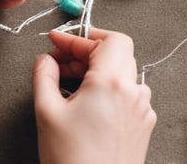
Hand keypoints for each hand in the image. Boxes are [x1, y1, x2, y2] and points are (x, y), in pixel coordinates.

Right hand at [32, 28, 156, 163]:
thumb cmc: (74, 161)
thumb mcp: (46, 112)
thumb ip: (43, 75)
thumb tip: (45, 61)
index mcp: (112, 82)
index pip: (106, 39)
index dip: (78, 36)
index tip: (58, 41)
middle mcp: (133, 93)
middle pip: (116, 54)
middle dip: (85, 53)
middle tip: (59, 62)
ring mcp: (142, 111)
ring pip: (122, 74)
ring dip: (97, 72)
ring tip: (69, 85)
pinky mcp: (142, 127)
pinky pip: (127, 95)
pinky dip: (107, 90)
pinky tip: (85, 104)